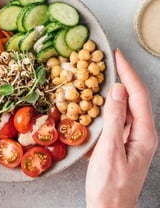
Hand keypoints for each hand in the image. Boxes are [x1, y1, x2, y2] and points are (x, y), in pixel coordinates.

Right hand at [86, 49, 157, 207]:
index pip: (138, 95)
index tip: (117, 56)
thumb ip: (114, 119)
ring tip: (102, 75)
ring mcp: (131, 138)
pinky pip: (116, 117)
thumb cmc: (110, 185)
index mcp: (144, 134)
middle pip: (134, 98)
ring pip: (124, 107)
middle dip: (123, 77)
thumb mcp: (110, 150)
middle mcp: (141, 133)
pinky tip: (97, 101)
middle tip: (108, 61)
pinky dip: (107, 105)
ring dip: (114, 90)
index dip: (128, 73)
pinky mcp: (121, 142)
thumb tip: (116, 90)